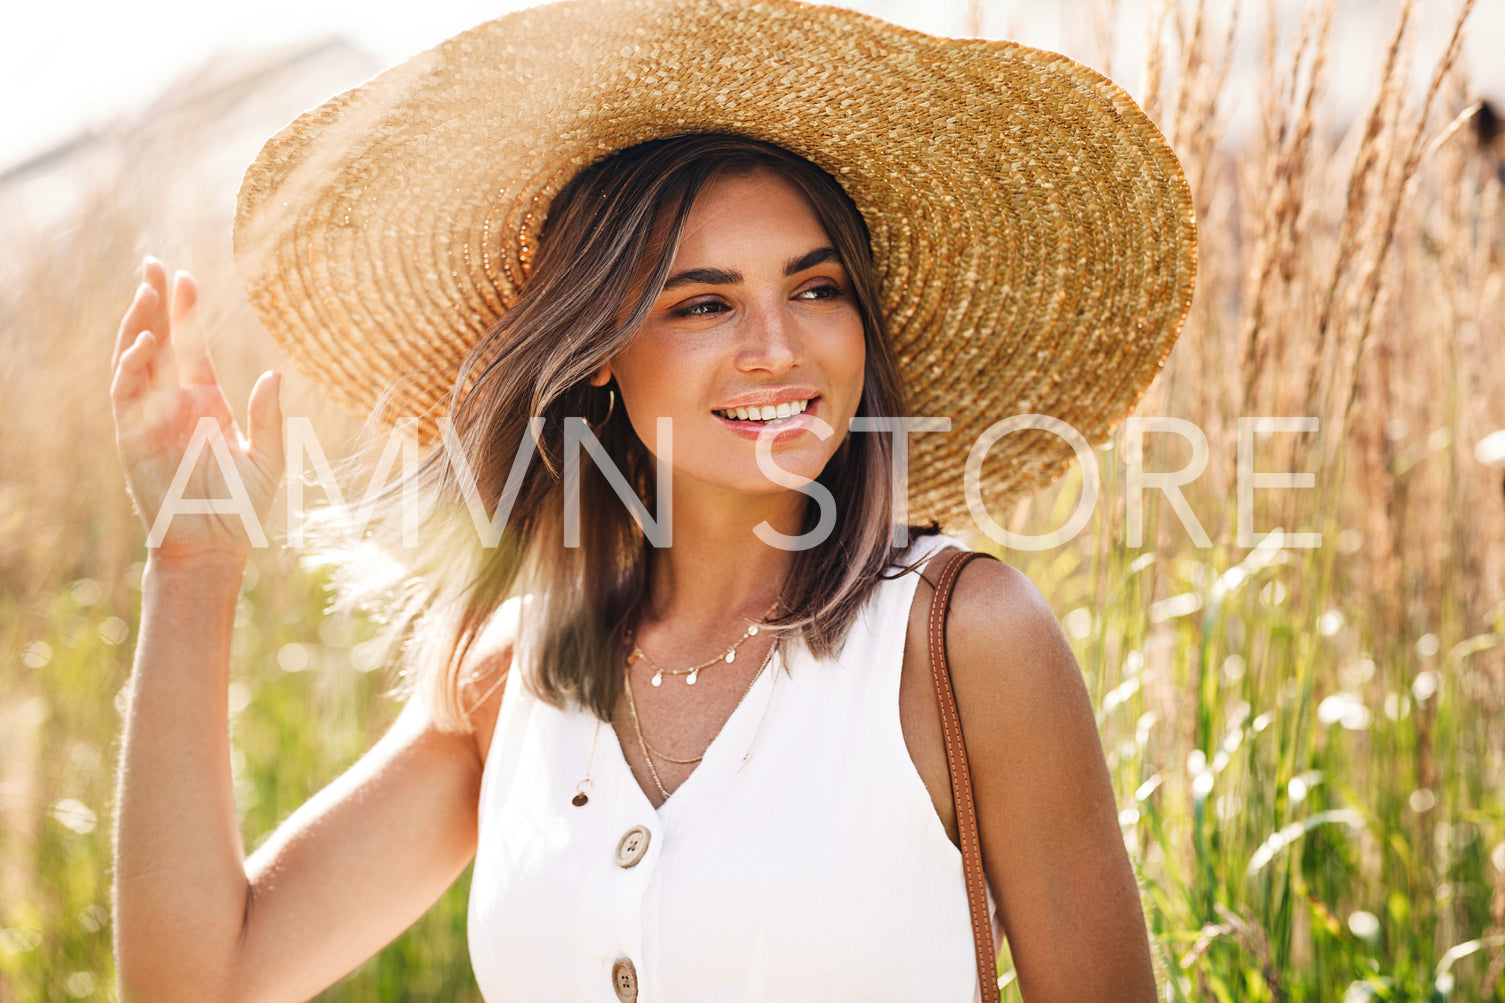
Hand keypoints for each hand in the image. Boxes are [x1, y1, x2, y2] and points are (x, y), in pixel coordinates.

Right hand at [110, 257, 284, 563]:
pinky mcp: (133, 437)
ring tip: (145, 292)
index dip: (185, 312)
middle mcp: (175, 403)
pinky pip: (126, 394)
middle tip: (151, 263)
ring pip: (136, 360)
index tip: (186, 276)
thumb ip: (269, 417)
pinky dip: (131, 366)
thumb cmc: (242, 508)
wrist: (213, 547)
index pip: (191, 346)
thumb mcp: (268, 459)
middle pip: (158, 341)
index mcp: (206, 401)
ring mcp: (151, 418)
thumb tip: (275, 373)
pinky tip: (145, 342)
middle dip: (152, 303)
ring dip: (137, 325)